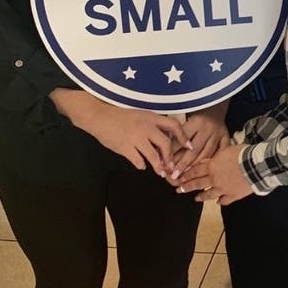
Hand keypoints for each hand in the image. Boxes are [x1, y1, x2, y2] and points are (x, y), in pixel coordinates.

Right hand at [50, 88, 189, 173]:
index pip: (173, 125)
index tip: (189, 147)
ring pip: (153, 156)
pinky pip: (138, 160)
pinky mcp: (125, 147)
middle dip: (170, 157)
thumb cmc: (120, 115)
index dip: (183, 137)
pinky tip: (141, 166)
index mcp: (151, 117)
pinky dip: (141, 165)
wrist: (99, 116)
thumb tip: (166, 138)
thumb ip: (152, 125)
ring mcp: (135, 138)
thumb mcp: (140, 115)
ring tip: (161, 173)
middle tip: (171, 166)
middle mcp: (146, 127)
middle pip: (165, 144)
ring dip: (158, 166)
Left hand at [168, 102, 231, 180]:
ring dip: (195, 167)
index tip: (164, 164)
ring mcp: (218, 134)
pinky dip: (211, 163)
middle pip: (194, 150)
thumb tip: (163, 154)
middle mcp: (208, 128)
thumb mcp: (184, 119)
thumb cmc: (194, 114)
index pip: (182, 140)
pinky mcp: (227, 139)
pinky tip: (203, 172)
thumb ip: (175, 135)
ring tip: (186, 177)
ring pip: (206, 155)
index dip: (172, 153)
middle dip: (183, 164)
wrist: (213, 106)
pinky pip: (219, 154)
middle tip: (174, 175)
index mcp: (196, 122)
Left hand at [175, 144, 254, 205]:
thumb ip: (214, 157)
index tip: (178, 178)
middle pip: (198, 183)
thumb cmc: (242, 154)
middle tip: (179, 190)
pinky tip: (218, 202)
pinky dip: (220, 201)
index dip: (186, 174)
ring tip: (196, 198)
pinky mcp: (233, 195)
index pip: (195, 171)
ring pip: (209, 194)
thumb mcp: (226, 150)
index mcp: (212, 166)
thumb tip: (205, 161)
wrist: (255, 165)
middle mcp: (214, 179)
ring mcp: (223, 189)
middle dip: (187, 186)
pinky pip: (224, 200)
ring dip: (201, 196)